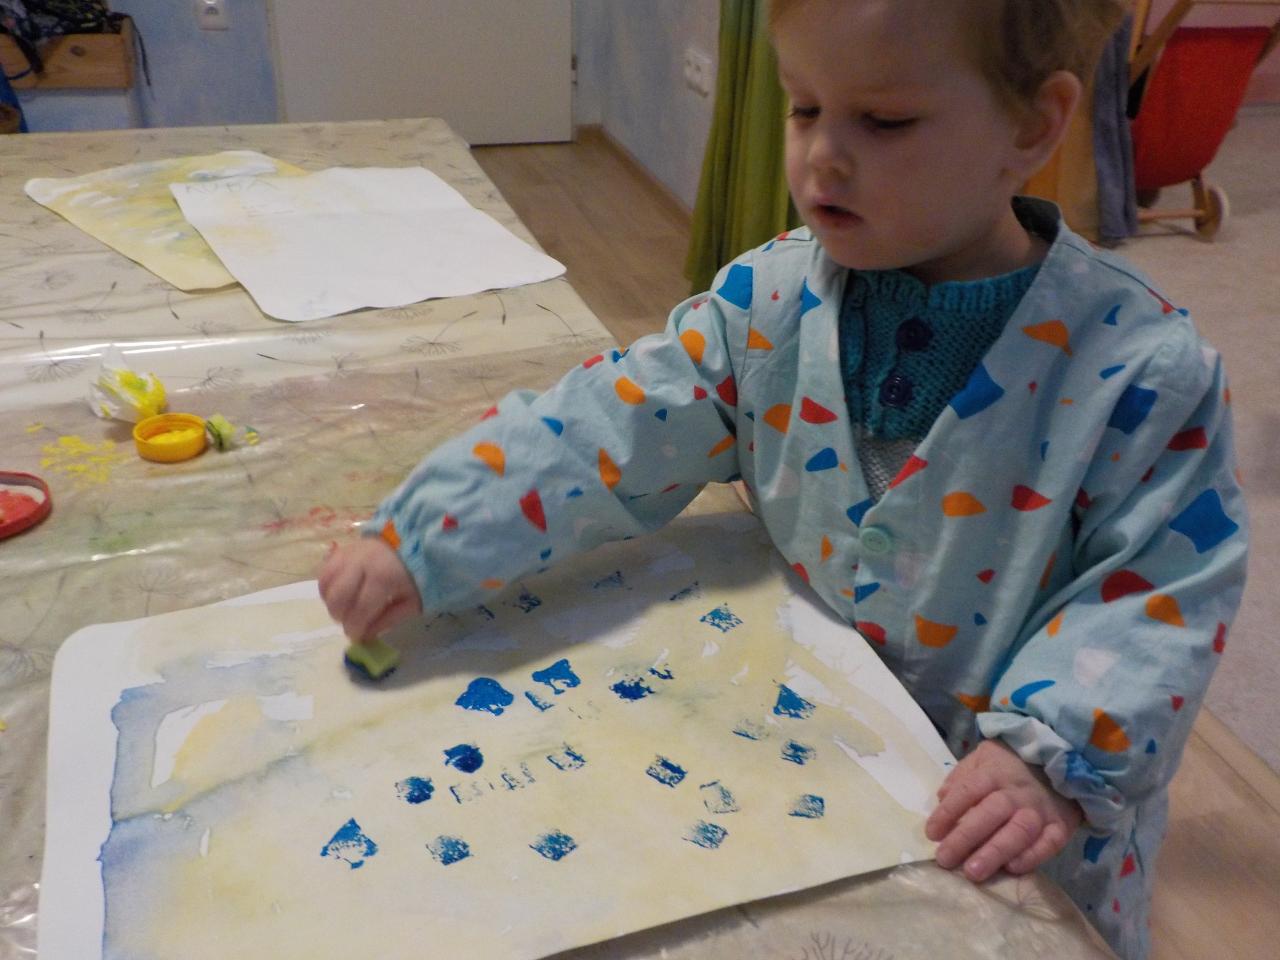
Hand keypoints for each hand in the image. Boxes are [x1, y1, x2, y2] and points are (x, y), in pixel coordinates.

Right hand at [319, 537, 421, 641]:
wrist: (414, 543)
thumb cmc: (415, 575)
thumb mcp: (411, 601)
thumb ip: (389, 619)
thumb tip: (365, 636)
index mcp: (383, 577)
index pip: (360, 609)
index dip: (355, 628)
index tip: (357, 637)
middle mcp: (361, 563)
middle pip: (338, 598)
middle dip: (341, 617)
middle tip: (352, 622)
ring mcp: (349, 554)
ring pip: (326, 584)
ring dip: (331, 602)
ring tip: (345, 608)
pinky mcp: (342, 549)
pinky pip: (324, 571)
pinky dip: (326, 587)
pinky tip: (337, 594)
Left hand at [924, 738, 1081, 882]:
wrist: (1062, 761)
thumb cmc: (1011, 765)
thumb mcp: (982, 758)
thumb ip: (961, 776)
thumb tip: (942, 798)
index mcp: (993, 773)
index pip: (967, 791)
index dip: (948, 812)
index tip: (931, 834)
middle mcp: (1017, 792)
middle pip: (990, 814)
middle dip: (966, 837)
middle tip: (945, 859)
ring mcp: (1041, 810)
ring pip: (1018, 831)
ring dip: (994, 853)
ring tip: (973, 872)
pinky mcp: (1061, 826)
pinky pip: (1049, 843)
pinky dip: (1032, 857)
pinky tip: (1012, 869)